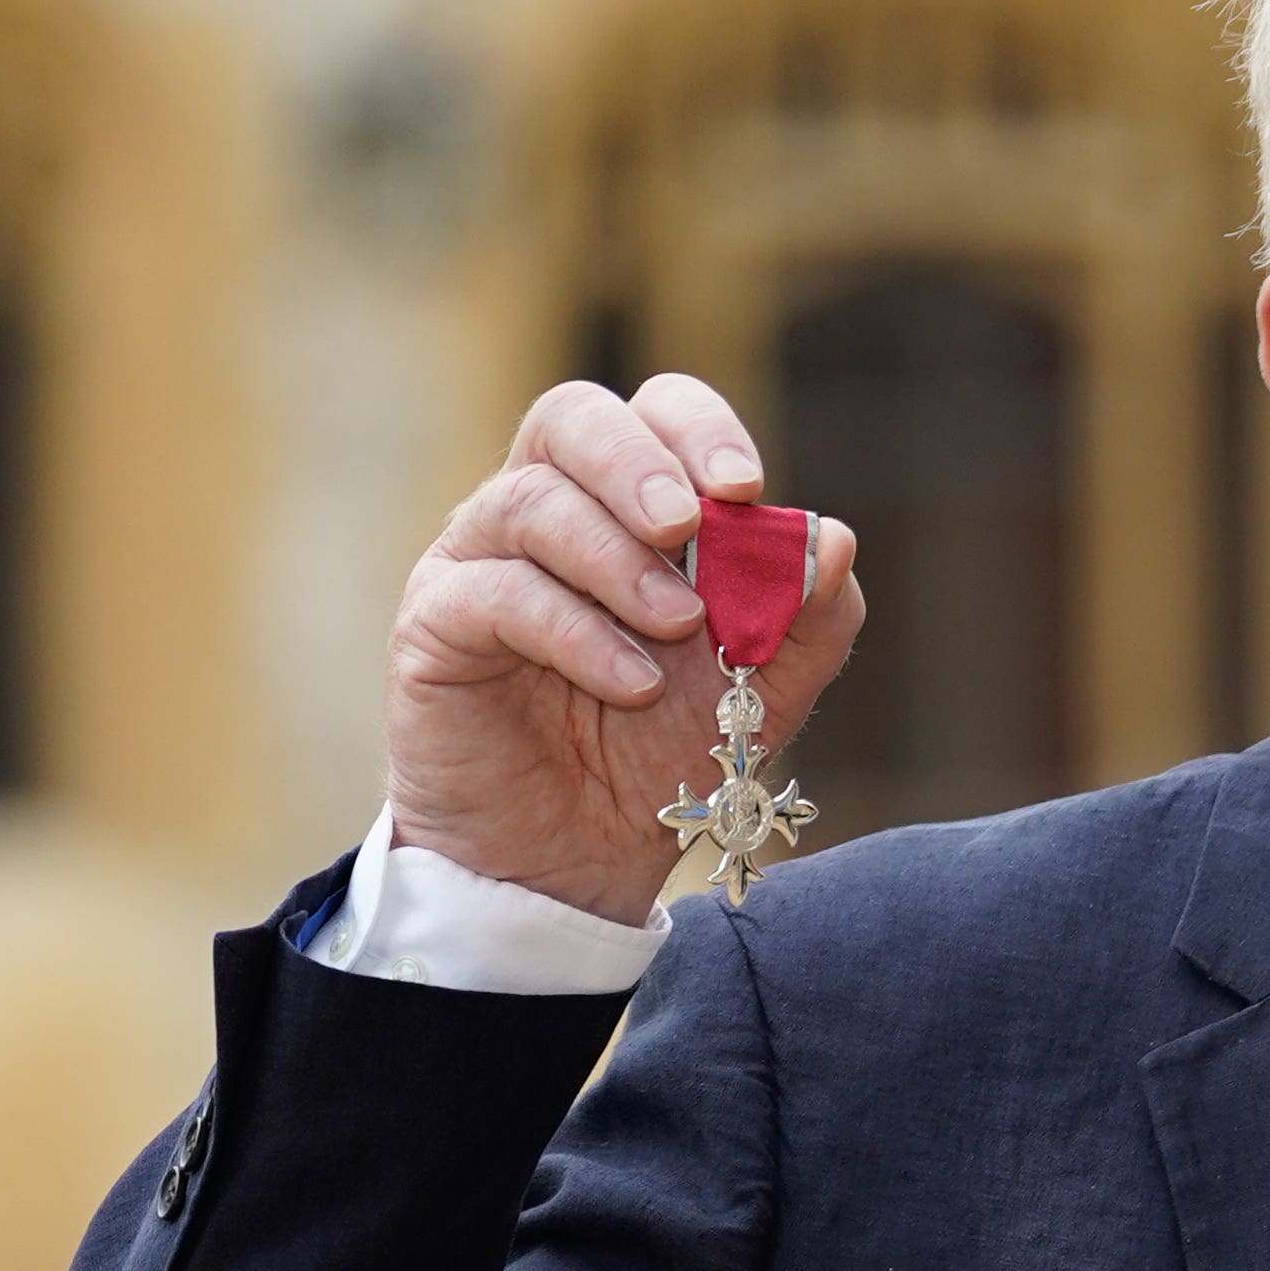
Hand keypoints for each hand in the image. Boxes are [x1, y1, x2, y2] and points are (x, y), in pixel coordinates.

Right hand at [385, 375, 865, 921]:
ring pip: (531, 503)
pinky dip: (576, 633)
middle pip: (570, 418)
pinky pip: (496, 595)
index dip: (696, 429)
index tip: (746, 487)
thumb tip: (834, 539)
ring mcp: (479, 560)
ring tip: (680, 628)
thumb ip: (808, 620)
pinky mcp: (435, 624)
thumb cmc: (661, 753)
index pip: (650, 413)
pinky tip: (632, 684)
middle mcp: (541, 511)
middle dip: (638, 464)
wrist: (578, 858)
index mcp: (623, 505)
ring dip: (619, 563)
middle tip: (688, 525)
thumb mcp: (763, 691)